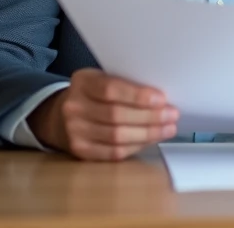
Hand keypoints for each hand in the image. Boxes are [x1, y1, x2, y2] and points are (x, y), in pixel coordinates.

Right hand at [27, 68, 178, 160]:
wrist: (61, 116)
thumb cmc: (93, 95)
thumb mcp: (102, 79)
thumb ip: (125, 84)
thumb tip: (162, 98)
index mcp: (82, 82)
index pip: (111, 89)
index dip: (138, 96)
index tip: (162, 99)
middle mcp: (73, 107)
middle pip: (116, 115)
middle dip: (150, 117)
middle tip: (172, 115)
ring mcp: (74, 131)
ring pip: (117, 137)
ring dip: (148, 134)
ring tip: (168, 128)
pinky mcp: (80, 151)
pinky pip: (113, 152)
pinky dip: (136, 146)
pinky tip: (151, 140)